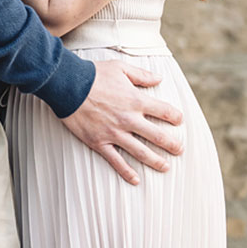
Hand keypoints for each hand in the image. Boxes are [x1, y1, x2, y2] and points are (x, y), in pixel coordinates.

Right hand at [59, 59, 185, 184]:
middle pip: (158, 136)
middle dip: (172, 145)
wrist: (66, 84)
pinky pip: (116, 160)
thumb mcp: (120, 68)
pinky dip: (126, 172)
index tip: (179, 120)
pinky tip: (136, 180)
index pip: (164, 111)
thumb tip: (160, 78)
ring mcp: (114, 133)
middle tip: (180, 150)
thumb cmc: (93, 74)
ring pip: (141, 152)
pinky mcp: (99, 142)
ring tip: (165, 167)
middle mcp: (128, 119)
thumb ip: (142, 75)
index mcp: (135, 100)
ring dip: (156, 161)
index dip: (175, 116)